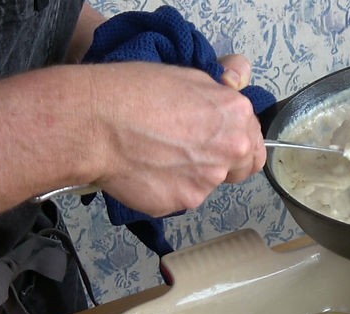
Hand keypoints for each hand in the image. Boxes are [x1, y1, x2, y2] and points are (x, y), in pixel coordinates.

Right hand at [88, 61, 265, 215]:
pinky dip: (168, 189)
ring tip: (159, 157)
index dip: (236, 141)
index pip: (255, 141)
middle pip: (242, 168)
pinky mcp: (185, 201)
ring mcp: (209, 179)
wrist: (95, 122)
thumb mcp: (186, 77)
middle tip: (192, 153)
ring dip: (192, 175)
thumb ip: (217, 98)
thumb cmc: (131, 92)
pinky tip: (147, 170)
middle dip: (224, 163)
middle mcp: (230, 149)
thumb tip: (228, 104)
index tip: (221, 141)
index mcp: (236, 114)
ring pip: (209, 184)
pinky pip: (183, 198)